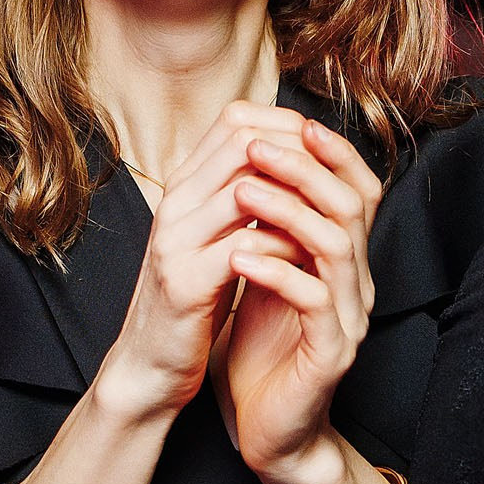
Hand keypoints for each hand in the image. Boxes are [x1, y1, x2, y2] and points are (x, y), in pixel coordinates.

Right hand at [97, 101, 327, 427]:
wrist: (148, 364)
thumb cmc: (191, 299)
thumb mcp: (213, 237)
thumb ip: (239, 197)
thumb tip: (294, 161)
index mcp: (182, 186)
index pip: (235, 119)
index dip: (286, 124)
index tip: (323, 151)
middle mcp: (174, 202)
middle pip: (243, 141)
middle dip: (300, 157)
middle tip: (336, 184)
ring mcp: (174, 240)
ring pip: (246, 188)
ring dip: (298, 201)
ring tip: (329, 220)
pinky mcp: (184, 283)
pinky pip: (244, 247)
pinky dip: (283, 249)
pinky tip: (306, 261)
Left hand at [222, 114, 382, 483]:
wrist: (270, 430)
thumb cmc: (262, 351)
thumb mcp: (265, 276)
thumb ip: (270, 230)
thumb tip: (250, 166)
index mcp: (343, 262)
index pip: (357, 190)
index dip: (332, 154)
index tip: (293, 123)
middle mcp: (356, 284)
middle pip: (351, 207)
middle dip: (305, 170)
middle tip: (257, 150)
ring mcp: (348, 318)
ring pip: (337, 247)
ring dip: (289, 213)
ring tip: (243, 195)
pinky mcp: (332, 353)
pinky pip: (314, 302)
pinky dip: (277, 273)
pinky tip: (239, 259)